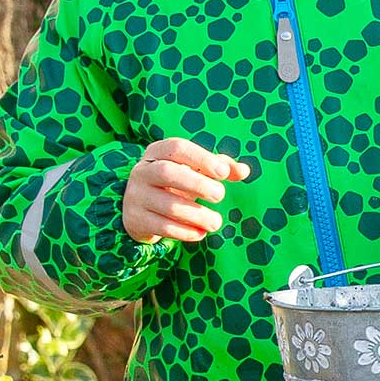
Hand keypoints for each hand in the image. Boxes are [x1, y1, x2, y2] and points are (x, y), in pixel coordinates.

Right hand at [123, 138, 248, 243]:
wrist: (139, 207)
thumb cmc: (176, 182)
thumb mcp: (195, 170)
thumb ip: (220, 167)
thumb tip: (244, 171)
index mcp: (158, 152)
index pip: (177, 148)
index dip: (202, 159)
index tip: (223, 173)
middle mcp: (143, 171)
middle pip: (167, 173)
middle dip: (197, 184)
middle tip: (220, 195)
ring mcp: (136, 196)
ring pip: (167, 205)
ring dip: (197, 214)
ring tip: (216, 222)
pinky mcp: (135, 220)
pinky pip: (162, 227)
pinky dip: (185, 232)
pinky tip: (200, 233)